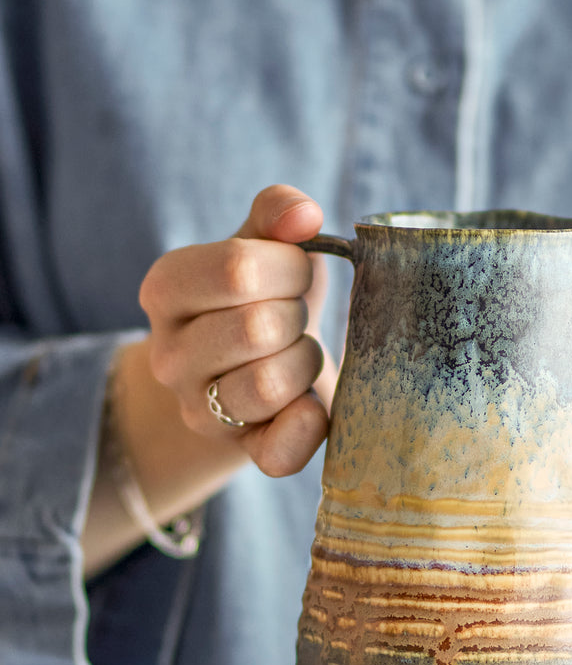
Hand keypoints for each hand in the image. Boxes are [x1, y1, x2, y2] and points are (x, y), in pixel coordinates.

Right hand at [140, 184, 331, 476]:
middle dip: (297, 315)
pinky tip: (312, 404)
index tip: (295, 271)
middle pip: (256, 329)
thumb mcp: (266, 243)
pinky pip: (277, 452)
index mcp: (165, 289)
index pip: (238, 270)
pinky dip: (306, 426)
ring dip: (305, 361)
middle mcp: (168, 357)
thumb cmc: (268, 294)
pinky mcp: (240, 451)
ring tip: (298, 352)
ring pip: (268, 386)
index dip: (289, 267)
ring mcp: (198, 412)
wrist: (264, 362)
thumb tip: (304, 214)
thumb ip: (277, 212)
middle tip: (295, 316)